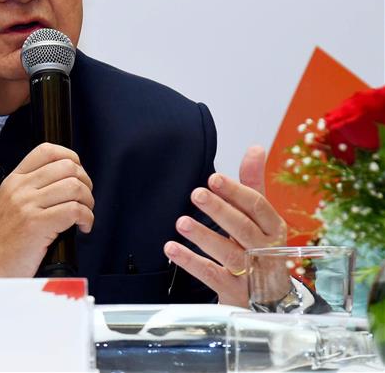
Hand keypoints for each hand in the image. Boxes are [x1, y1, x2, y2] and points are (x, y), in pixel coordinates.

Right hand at [0, 142, 93, 276]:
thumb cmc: (2, 239)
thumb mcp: (10, 202)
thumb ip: (32, 188)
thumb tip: (68, 181)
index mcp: (15, 180)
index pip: (47, 150)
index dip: (70, 157)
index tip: (78, 173)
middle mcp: (21, 188)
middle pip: (67, 167)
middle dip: (85, 182)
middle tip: (84, 199)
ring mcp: (28, 205)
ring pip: (74, 187)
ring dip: (88, 202)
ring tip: (84, 214)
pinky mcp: (37, 224)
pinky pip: (74, 210)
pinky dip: (86, 218)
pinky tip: (82, 227)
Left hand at [163, 145, 287, 306]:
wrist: (272, 299)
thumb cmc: (262, 247)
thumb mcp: (261, 217)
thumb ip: (253, 184)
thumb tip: (256, 148)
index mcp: (274, 228)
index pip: (257, 206)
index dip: (235, 191)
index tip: (213, 178)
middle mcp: (267, 251)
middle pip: (243, 228)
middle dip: (220, 210)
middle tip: (196, 193)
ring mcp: (252, 275)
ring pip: (229, 253)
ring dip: (204, 236)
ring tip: (181, 222)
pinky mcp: (236, 293)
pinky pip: (212, 276)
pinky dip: (191, 262)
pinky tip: (172, 249)